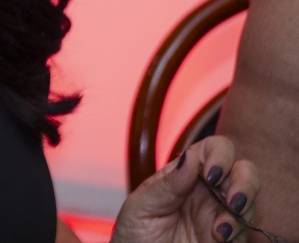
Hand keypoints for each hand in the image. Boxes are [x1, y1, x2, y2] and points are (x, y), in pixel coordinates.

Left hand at [112, 136, 259, 241]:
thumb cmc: (134, 234)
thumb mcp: (142, 206)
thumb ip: (167, 184)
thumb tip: (191, 157)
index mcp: (184, 175)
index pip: (212, 149)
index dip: (219, 154)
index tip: (211, 174)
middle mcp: (207, 191)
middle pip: (242, 170)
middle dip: (245, 181)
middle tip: (232, 201)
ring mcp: (219, 215)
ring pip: (249, 200)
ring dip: (243, 210)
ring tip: (220, 230)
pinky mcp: (227, 239)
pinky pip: (248, 230)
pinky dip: (240, 232)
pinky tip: (219, 238)